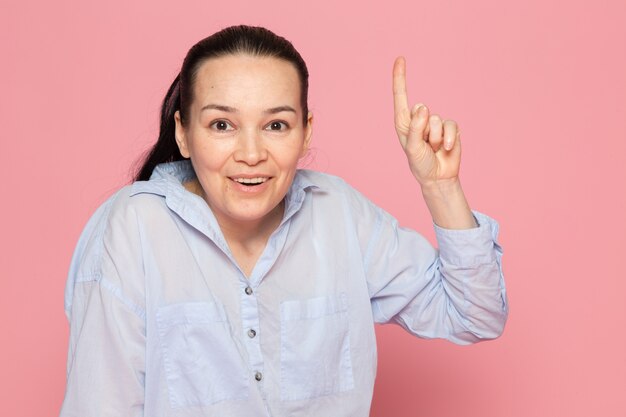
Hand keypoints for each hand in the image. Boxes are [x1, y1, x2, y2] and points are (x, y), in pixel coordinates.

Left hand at [393, 56, 461, 187]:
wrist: (438, 177)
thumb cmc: (420, 163)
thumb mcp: (413, 147)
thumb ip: (416, 127)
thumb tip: (423, 106)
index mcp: (404, 122)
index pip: (401, 96)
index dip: (400, 77)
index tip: (400, 58)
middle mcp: (419, 119)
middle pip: (422, 110)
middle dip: (424, 130)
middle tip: (424, 145)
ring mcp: (435, 122)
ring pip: (436, 120)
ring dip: (435, 138)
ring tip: (433, 149)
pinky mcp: (450, 127)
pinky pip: (451, 125)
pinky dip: (448, 139)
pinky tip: (446, 149)